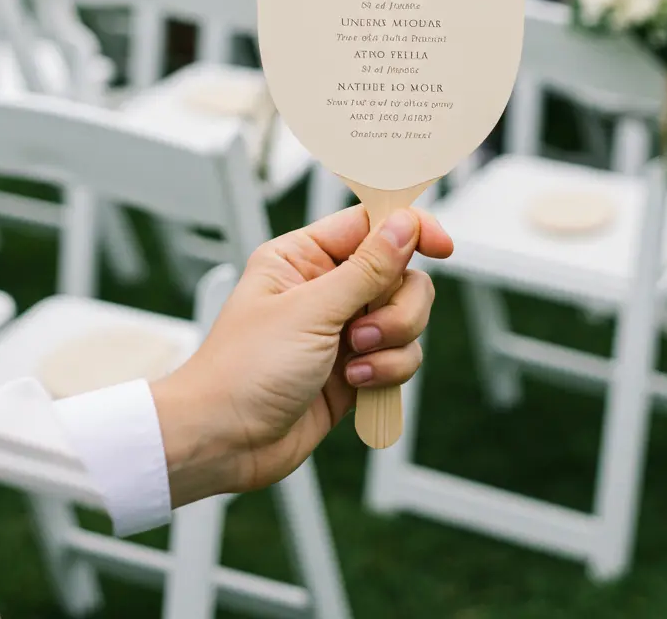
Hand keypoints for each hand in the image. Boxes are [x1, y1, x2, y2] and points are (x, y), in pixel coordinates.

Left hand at [152, 205, 452, 506]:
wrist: (224, 442)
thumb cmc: (245, 368)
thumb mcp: (311, 311)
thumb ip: (367, 269)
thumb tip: (405, 225)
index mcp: (303, 257)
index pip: (370, 224)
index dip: (410, 229)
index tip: (442, 247)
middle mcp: (326, 287)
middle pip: (400, 274)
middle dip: (396, 307)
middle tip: (364, 330)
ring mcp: (342, 329)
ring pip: (406, 318)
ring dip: (392, 343)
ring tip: (355, 364)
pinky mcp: (355, 369)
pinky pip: (400, 357)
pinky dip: (388, 372)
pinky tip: (356, 386)